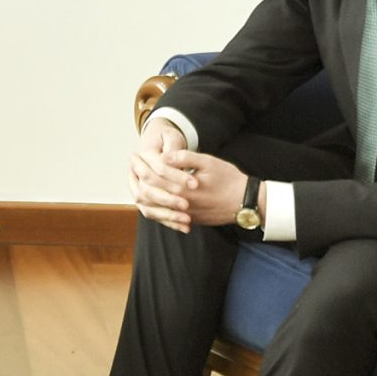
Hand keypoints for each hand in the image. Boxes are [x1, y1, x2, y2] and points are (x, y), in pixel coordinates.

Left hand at [128, 134, 245, 233]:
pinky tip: (150, 198)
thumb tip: (164, 156)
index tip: (133, 155)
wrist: (246, 203)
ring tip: (135, 180)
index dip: (139, 165)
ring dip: (142, 192)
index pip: (152, 176)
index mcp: (182, 188)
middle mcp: (179, 203)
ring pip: (154, 207)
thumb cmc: (229, 179)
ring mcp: (184, 214)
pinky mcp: (190, 220)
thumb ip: (185, 158)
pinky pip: (165, 216)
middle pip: (149, 191)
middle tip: (130, 165)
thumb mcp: (208, 162)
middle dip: (136, 176)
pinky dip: (154, 206)